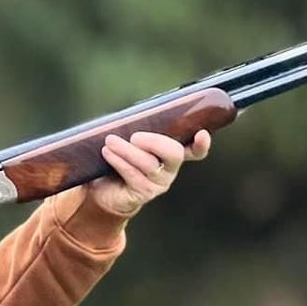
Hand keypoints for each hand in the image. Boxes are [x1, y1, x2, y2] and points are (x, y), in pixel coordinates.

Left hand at [86, 129, 209, 218]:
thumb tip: (132, 113)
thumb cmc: (120, 159)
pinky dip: (119, 161)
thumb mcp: (131, 141)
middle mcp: (171, 168)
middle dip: (154, 142)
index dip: (201, 144)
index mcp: (172, 152)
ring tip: (110, 141)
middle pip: (174, 153)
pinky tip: (108, 153)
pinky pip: (133, 174)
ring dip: (127, 150)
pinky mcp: (144, 192)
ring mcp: (159, 182)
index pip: (195, 149)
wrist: (104, 189)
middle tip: (134, 137)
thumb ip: (139, 128)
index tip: (202, 134)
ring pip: (149, 164)